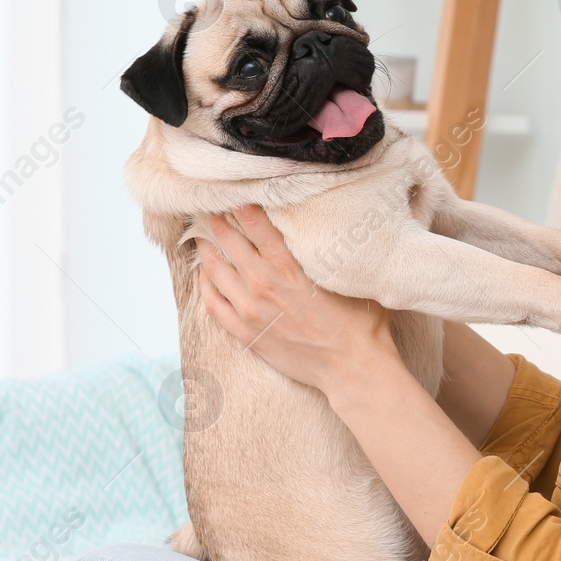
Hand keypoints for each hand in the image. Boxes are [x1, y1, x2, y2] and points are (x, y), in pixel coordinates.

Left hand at [192, 204, 399, 400]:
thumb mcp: (347, 274)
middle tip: (207, 206)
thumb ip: (327, 249)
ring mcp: (251, 309)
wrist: (352, 368)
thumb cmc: (358, 322)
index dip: (239, 204)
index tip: (232, 192)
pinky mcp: (246, 333)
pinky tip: (203, 274)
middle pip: (228, 241)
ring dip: (206, 249)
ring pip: (214, 270)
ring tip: (201, 235)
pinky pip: (213, 303)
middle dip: (215, 221)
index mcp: (289, 265)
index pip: (254, 222)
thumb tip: (327, 224)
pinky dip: (204, 284)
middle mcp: (264, 283)